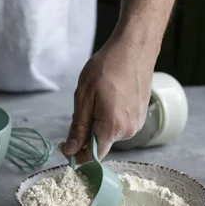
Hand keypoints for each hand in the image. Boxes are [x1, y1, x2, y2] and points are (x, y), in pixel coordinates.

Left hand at [62, 35, 156, 161]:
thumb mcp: (84, 97)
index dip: (76, 155)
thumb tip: (70, 150)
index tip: (63, 145)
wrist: (134, 49)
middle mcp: (128, 131)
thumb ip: (78, 128)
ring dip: (97, 125)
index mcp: (112, 128)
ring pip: (109, 134)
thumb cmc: (107, 68)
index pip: (92, 156)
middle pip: (100, 145)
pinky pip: (119, 125)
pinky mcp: (140, 116)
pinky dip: (109, 118)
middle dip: (85, 135)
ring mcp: (137, 124)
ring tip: (96, 99)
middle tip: (80, 109)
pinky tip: (107, 98)